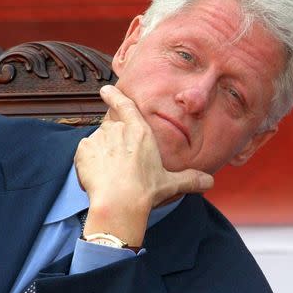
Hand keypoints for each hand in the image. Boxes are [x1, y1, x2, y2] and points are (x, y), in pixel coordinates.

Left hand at [75, 85, 213, 244]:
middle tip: (119, 158)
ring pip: (98, 140)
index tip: (106, 90)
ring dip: (102, 151)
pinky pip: (84, 152)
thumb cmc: (146, 190)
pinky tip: (97, 175)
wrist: (119, 202)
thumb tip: (209, 182)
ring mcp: (99, 138)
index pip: (125, 105)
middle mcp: (119, 130)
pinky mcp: (83, 151)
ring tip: (110, 172)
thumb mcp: (171, 183)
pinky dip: (88, 161)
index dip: (114, 95)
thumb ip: (190, 179)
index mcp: (140, 132)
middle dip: (113, 139)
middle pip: (111, 126)